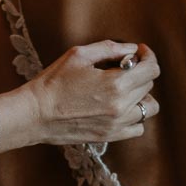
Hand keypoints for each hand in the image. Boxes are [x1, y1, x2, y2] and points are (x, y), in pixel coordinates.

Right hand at [17, 41, 159, 145]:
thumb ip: (110, 48)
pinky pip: (138, 127)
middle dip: (140, 72)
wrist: (35, 114)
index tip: (139, 52)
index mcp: (115, 84)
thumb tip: (132, 48)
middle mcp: (121, 106)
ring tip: (124, 89)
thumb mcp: (79, 55)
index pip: (151, 69)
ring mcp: (117, 124)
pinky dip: (134, 116)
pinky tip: (120, 107)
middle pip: (149, 85)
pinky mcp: (110, 136)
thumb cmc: (53, 82)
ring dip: (142, 95)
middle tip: (121, 68)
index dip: (148, 56)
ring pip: (149, 108)